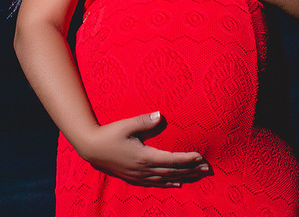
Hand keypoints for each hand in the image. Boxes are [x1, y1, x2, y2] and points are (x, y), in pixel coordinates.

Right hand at [77, 111, 209, 186]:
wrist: (91, 148)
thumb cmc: (109, 134)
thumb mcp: (126, 125)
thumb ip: (144, 121)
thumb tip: (160, 115)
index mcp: (144, 157)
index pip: (172, 159)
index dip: (188, 159)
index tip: (201, 156)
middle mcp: (144, 169)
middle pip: (173, 171)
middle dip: (191, 170)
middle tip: (207, 168)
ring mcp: (139, 176)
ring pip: (166, 179)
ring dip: (184, 177)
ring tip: (198, 176)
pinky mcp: (134, 178)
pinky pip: (156, 183)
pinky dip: (169, 183)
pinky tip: (177, 184)